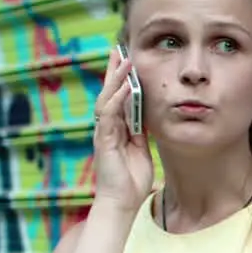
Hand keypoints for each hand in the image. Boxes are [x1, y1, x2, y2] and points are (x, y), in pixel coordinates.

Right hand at [92, 46, 152, 211]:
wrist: (122, 202)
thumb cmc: (131, 181)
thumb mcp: (142, 151)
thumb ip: (141, 135)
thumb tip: (148, 119)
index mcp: (116, 130)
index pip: (117, 99)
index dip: (121, 80)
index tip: (127, 62)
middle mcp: (107, 128)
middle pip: (108, 93)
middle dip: (113, 72)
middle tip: (118, 50)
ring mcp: (103, 133)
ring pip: (106, 99)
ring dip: (115, 80)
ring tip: (123, 61)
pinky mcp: (103, 141)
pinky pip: (109, 115)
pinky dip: (115, 99)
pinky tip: (122, 87)